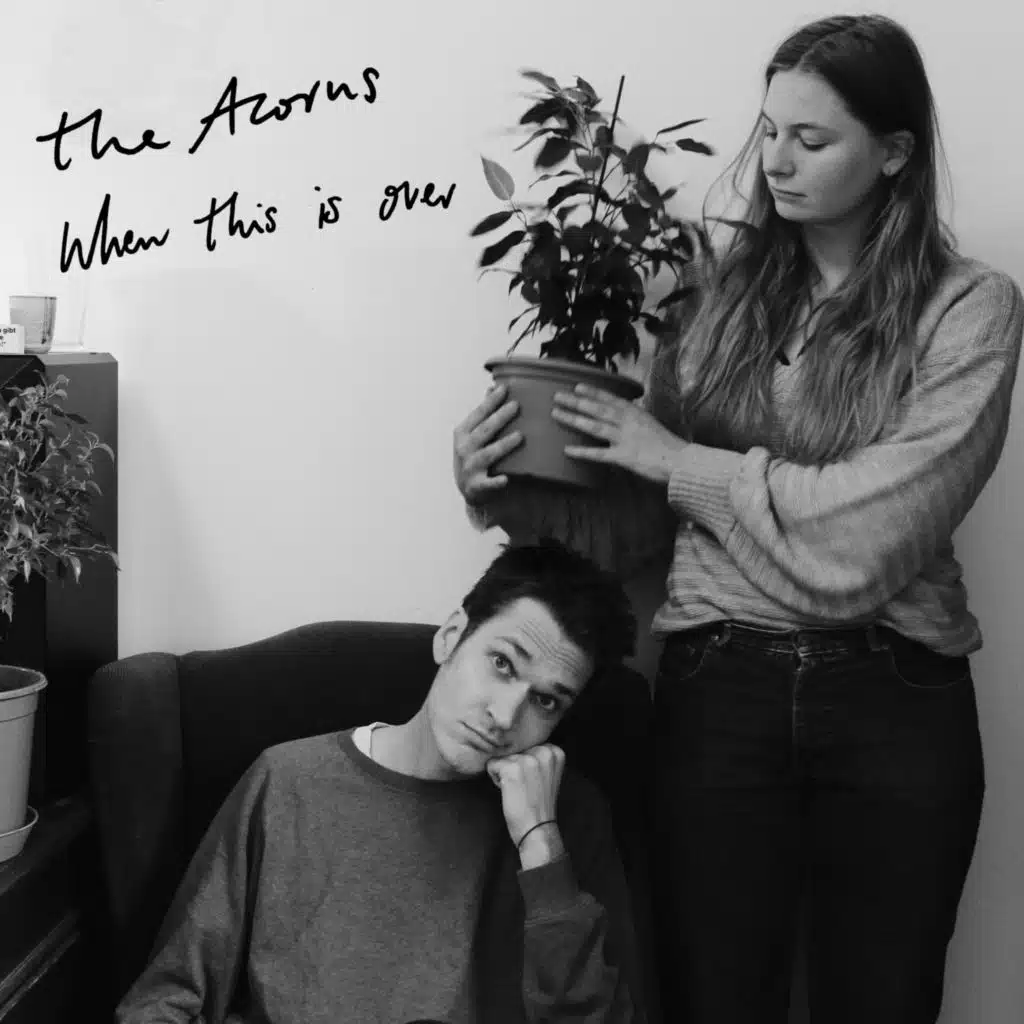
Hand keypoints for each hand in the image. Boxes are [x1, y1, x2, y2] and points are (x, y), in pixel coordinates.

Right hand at [453, 384, 522, 503]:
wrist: (468, 490)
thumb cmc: (474, 456)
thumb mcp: (472, 435)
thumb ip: (482, 414)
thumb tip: (493, 388)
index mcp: (462, 433)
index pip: (478, 414)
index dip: (490, 401)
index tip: (504, 388)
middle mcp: (463, 449)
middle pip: (484, 431)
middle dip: (499, 418)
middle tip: (516, 406)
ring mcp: (469, 468)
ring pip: (487, 454)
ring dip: (503, 445)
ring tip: (520, 436)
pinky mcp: (476, 486)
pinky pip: (487, 484)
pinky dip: (495, 482)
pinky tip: (505, 479)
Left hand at [487, 744, 565, 867]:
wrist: (537, 830)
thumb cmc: (538, 804)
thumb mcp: (547, 773)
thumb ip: (538, 756)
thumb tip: (514, 740)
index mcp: (555, 751)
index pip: (527, 745)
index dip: (525, 763)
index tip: (533, 780)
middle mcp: (544, 751)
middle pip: (514, 749)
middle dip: (514, 766)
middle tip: (525, 787)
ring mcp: (528, 759)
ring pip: (502, 757)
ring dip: (504, 772)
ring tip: (518, 789)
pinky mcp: (511, 769)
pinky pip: (492, 765)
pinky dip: (495, 779)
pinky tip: (509, 791)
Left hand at [552, 383, 686, 484]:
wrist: (681, 462)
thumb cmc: (667, 445)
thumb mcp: (650, 425)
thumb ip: (634, 419)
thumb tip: (621, 414)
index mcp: (635, 413)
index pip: (610, 399)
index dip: (592, 392)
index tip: (577, 386)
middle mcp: (628, 422)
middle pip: (598, 409)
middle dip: (576, 402)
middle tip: (557, 396)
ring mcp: (625, 439)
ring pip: (595, 426)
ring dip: (574, 419)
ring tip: (557, 414)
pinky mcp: (624, 457)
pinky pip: (599, 454)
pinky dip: (582, 452)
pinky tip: (567, 450)